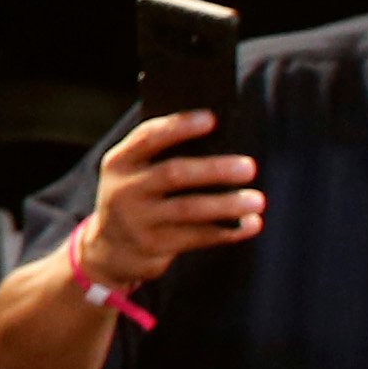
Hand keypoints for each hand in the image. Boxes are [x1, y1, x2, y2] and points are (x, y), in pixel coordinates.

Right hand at [77, 110, 264, 288]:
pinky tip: (251, 224)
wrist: (110, 249)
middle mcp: (124, 190)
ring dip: (226, 204)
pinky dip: (227, 230)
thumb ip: (162, 156)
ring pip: (187, 210)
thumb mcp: (134, 172)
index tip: (212, 119)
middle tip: (249, 167)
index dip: (179, 126)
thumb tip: (220, 141)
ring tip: (257, 200)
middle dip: (214, 169)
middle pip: (173, 174)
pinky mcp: (152, 247)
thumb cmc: (137, 197)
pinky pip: (196, 237)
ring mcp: (137, 221)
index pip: (148, 137)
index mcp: (120, 162)